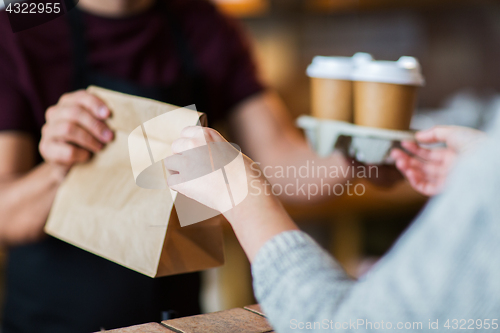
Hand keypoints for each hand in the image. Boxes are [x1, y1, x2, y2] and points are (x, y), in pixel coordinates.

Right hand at [39, 90, 113, 172]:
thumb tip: (124, 119)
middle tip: (110, 137)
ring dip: (89, 139)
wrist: (72, 167)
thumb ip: (104, 120)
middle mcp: (54, 113)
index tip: (108, 114)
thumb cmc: (89, 143)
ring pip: (68, 129)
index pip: (80, 97)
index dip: (95, 104)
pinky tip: (87, 157)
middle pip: (74, 113)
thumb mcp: (97, 128)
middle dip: (95, 125)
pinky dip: (80, 154)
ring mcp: (48, 131)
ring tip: (101, 147)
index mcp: (68, 103)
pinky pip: (66, 150)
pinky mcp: (46, 148)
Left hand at [165, 126, 297, 260]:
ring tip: (193, 181)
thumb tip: (203, 156)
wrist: (244, 193)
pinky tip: (192, 190)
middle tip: (195, 169)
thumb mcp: (230, 151)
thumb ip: (213, 149)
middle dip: (182, 157)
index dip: (188, 145)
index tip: (194, 154)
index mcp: (206, 134)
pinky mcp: (182, 180)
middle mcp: (193, 144)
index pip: (185, 132)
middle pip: (175, 146)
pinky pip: (171, 181)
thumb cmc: (244, 175)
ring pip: (169, 163)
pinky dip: (179, 186)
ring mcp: (186, 162)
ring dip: (178, 171)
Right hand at [391, 126, 485, 195]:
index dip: (415, 149)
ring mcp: (447, 180)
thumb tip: (417, 137)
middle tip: (393, 153)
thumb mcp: (454, 132)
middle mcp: (449, 169)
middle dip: (407, 159)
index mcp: (453, 155)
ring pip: (422, 177)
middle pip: (422, 166)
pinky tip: (409, 171)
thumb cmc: (477, 145)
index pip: (429, 154)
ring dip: (408, 169)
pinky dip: (415, 181)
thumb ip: (434, 133)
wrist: (490, 161)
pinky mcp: (446, 190)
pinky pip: (426, 188)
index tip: (403, 142)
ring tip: (398, 161)